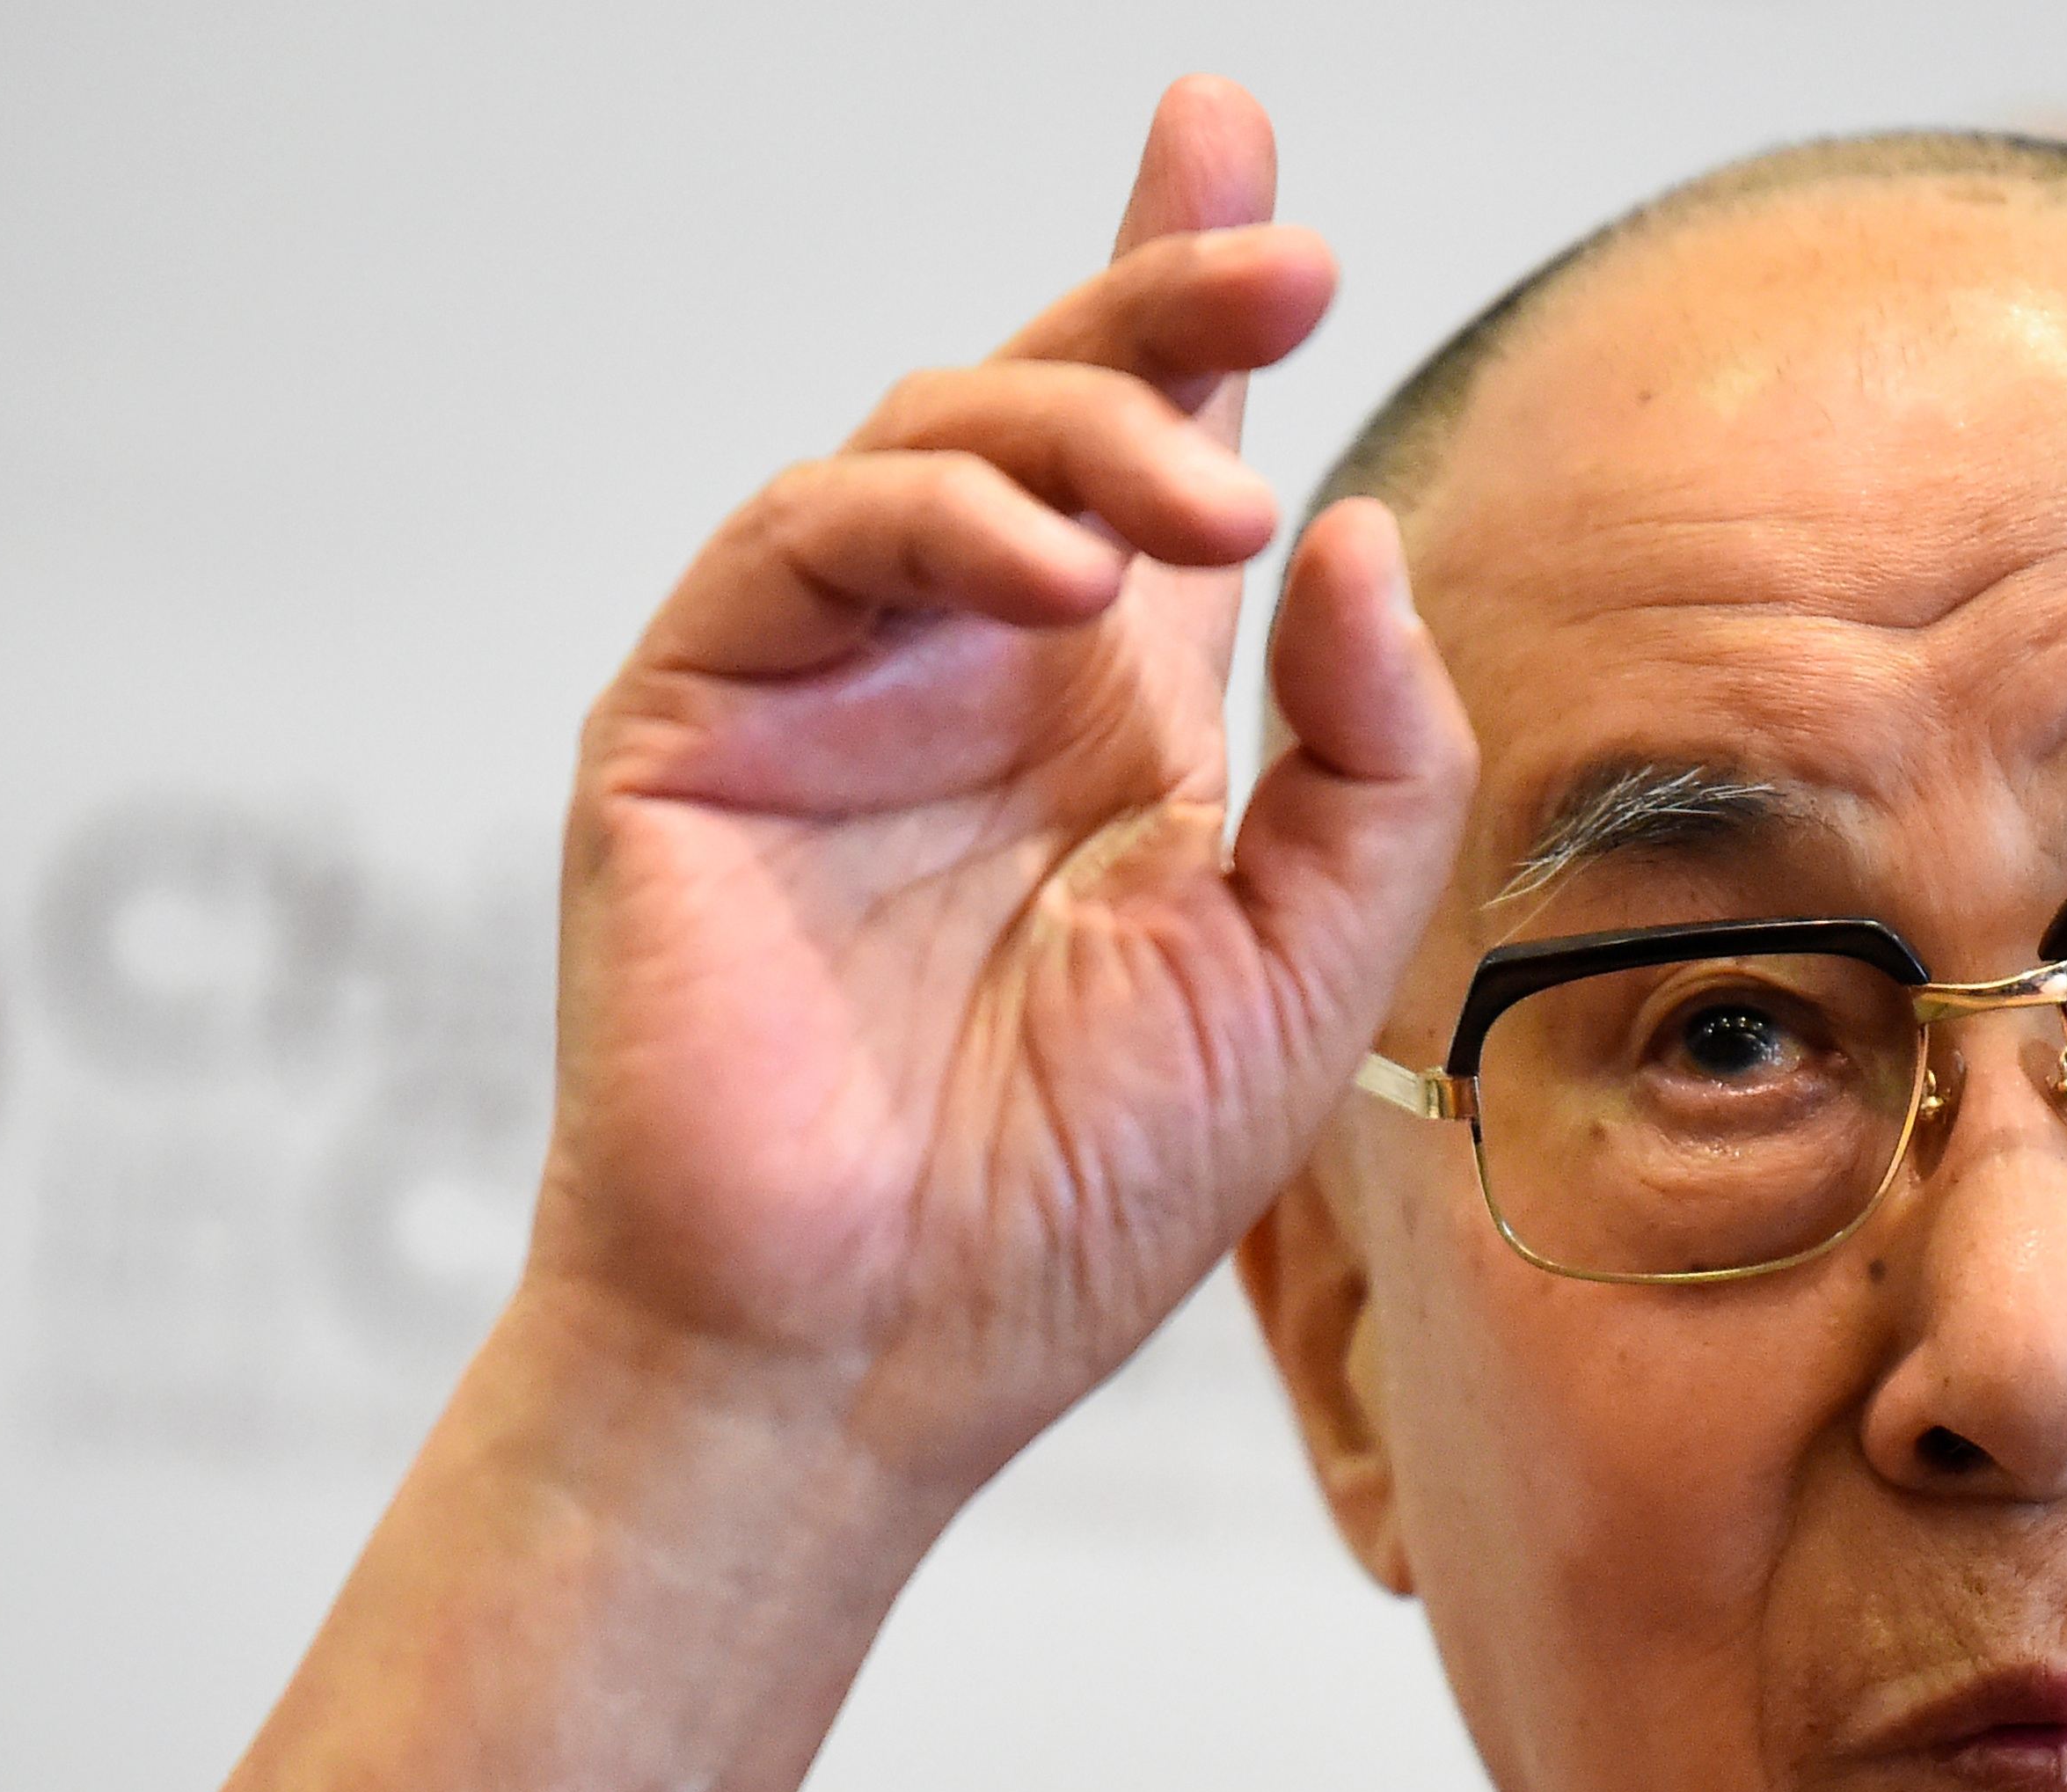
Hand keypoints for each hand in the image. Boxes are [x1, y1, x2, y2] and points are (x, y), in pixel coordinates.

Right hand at [536, 75, 1472, 1504]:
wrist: (868, 1354)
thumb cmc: (1068, 1196)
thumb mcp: (1298, 972)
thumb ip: (1368, 762)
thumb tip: (1361, 529)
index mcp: (1107, 730)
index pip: (1162, 472)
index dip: (1199, 311)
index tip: (1256, 163)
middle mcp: (968, 677)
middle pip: (1059, 403)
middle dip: (1169, 299)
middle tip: (1292, 258)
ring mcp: (826, 685)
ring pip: (936, 433)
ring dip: (1083, 427)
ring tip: (1205, 508)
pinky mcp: (698, 717)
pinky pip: (806, 538)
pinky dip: (939, 517)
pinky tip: (1056, 566)